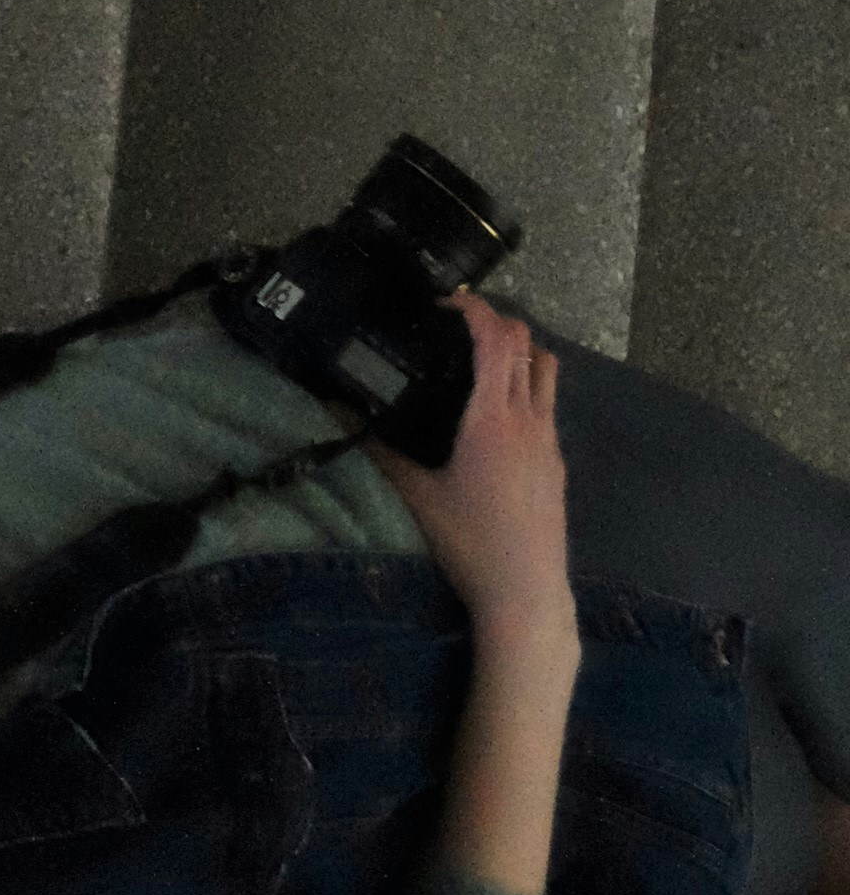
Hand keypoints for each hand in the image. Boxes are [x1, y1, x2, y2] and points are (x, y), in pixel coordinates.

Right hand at [377, 296, 573, 650]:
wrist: (526, 592)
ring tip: (480, 358)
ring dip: (519, 350)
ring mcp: (549, 440)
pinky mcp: (556, 462)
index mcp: (494, 418)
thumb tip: (337, 414)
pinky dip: (525, 384)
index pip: (496, 339)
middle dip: (496, 321)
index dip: (475, 309)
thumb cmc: (470, 543)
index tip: (445, 302)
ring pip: (547, 370)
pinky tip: (495, 412)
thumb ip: (380, 452)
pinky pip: (546, 403)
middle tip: (457, 324)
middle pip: (527, 344)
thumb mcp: (417, 497)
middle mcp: (529, 419)